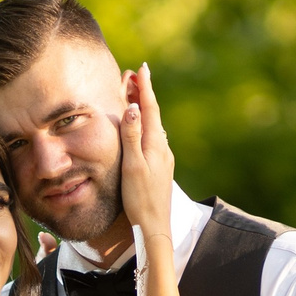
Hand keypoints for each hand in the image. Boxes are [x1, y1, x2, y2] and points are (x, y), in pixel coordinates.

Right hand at [120, 64, 173, 243]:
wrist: (155, 226)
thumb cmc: (141, 199)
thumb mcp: (133, 166)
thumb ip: (131, 136)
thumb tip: (133, 107)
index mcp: (155, 144)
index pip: (150, 109)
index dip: (145, 88)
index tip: (142, 68)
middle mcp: (163, 148)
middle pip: (153, 114)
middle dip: (144, 94)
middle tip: (135, 76)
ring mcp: (163, 158)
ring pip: (154, 126)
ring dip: (145, 109)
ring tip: (135, 95)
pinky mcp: (160, 168)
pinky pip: (153, 137)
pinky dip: (146, 125)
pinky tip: (142, 128)